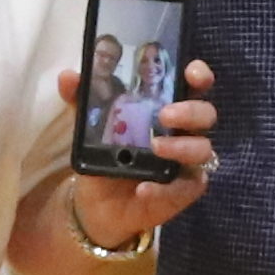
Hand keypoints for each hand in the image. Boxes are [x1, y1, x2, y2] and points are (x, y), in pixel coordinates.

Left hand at [81, 55, 225, 246]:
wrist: (99, 202)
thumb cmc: (107, 154)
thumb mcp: (92, 125)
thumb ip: (83, 100)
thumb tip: (68, 76)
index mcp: (168, 107)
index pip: (193, 85)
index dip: (199, 75)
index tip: (191, 72)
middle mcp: (184, 131)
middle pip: (206, 114)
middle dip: (191, 111)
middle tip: (165, 114)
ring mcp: (188, 162)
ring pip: (203, 149)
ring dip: (182, 146)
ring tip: (155, 147)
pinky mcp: (184, 191)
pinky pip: (187, 188)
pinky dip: (165, 189)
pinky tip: (144, 189)